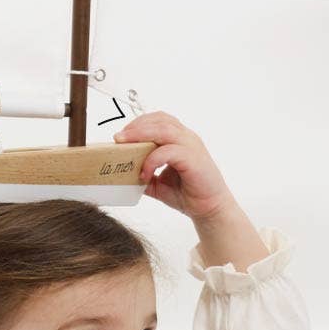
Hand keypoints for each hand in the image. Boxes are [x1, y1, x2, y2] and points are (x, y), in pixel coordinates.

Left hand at [113, 112, 236, 223]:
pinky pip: (169, 151)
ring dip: (140, 135)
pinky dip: (152, 160)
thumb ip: (145, 175)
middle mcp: (187, 139)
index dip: (138, 124)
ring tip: (124, 146)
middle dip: (136, 127)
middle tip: (118, 138)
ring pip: (164, 130)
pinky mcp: (193, 159)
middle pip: (159, 120)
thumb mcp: (159, 184)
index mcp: (180, 140)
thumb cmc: (190, 194)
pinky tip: (144, 173)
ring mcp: (192, 147)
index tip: (121, 136)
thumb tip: (122, 174)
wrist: (211, 209)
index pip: (159, 120)